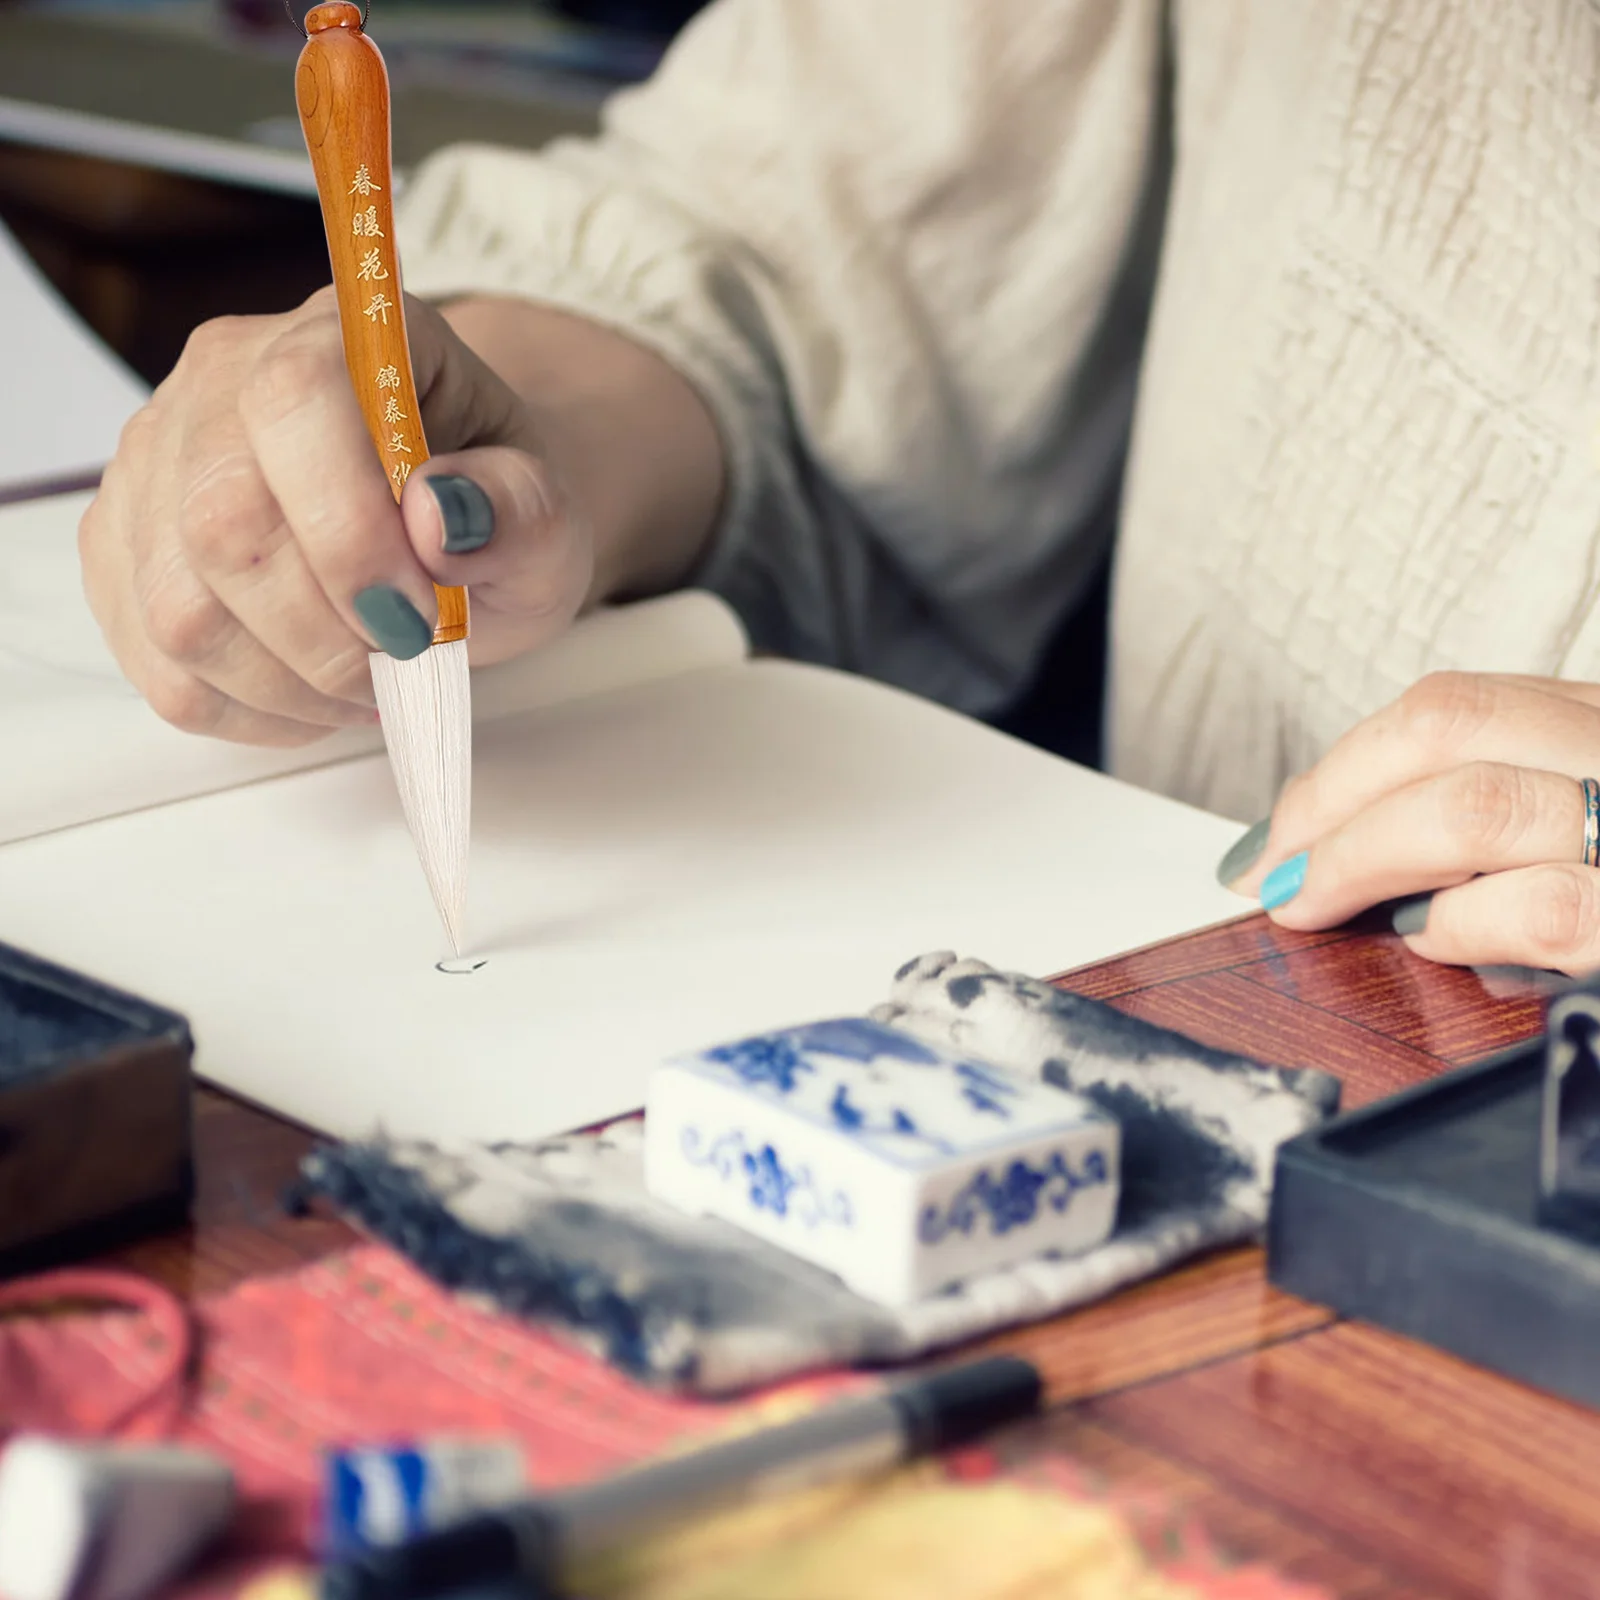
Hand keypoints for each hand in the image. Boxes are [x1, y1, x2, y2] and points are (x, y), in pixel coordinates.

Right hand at [81, 288, 721, 745]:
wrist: (454, 523)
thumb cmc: (494, 510)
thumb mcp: (548, 514)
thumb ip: (518, 510)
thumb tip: (441, 516)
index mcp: (342, 336)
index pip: (294, 401)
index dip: (348, 530)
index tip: (418, 616)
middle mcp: (221, 378)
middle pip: (223, 525)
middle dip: (327, 634)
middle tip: (404, 657)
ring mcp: (155, 462)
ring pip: (179, 611)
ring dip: (290, 684)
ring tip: (367, 681)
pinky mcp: (125, 547)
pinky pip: (157, 662)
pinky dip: (246, 708)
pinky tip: (311, 695)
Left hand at [1217, 672, 1599, 974]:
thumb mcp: (1561, 820)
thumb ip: (1464, 804)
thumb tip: (1314, 841)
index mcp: (1595, 723)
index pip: (1445, 709)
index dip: (1338, 772)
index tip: (1277, 835)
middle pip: (1443, 731)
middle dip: (1328, 808)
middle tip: (1274, 876)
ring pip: (1474, 809)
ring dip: (1364, 862)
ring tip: (1323, 907)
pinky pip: (1541, 909)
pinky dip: (1463, 927)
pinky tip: (1434, 942)